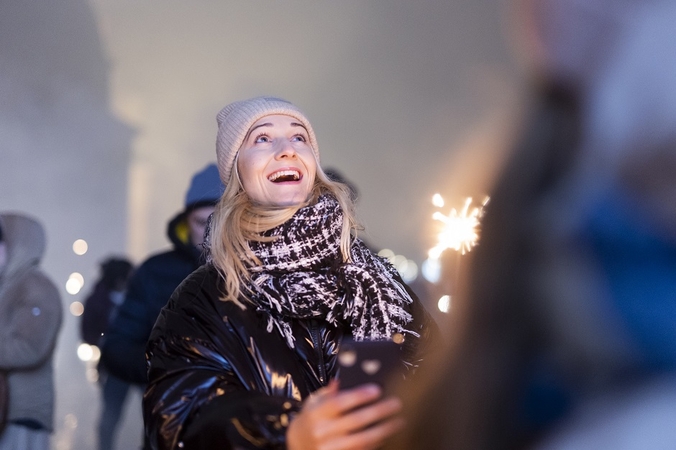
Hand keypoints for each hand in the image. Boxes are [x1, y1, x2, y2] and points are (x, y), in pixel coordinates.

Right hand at [287, 380, 403, 449]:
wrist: (299, 444)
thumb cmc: (311, 419)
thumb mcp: (314, 402)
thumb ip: (329, 392)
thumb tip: (342, 380)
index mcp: (316, 413)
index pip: (339, 403)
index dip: (359, 396)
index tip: (377, 389)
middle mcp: (322, 432)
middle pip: (355, 421)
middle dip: (379, 412)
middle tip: (396, 404)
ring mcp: (330, 448)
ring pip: (362, 440)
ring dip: (384, 430)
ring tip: (399, 421)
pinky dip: (375, 444)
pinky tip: (387, 435)